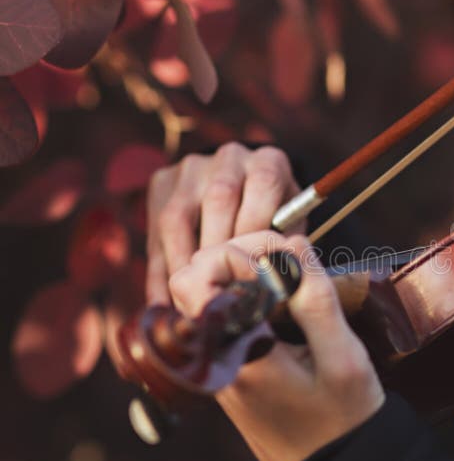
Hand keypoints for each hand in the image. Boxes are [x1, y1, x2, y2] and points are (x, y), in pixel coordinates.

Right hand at [147, 142, 303, 304]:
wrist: (244, 199)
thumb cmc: (275, 225)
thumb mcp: (292, 229)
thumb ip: (289, 246)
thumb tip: (279, 273)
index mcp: (268, 161)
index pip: (264, 182)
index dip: (256, 226)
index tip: (249, 267)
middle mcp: (230, 156)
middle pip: (220, 197)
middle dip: (218, 247)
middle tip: (217, 288)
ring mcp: (191, 167)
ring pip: (178, 215)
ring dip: (182, 263)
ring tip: (188, 301)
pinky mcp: (162, 182)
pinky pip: (154, 229)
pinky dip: (158, 272)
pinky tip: (164, 304)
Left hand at [168, 231, 385, 460]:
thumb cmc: (342, 418)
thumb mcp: (343, 358)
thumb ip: (317, 299)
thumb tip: (293, 244)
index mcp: (238, 351)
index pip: (199, 275)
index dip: (243, 249)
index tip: (290, 255)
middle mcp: (216, 353)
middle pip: (194, 275)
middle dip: (239, 252)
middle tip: (288, 258)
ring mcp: (217, 358)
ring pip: (206, 288)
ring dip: (242, 269)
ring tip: (289, 275)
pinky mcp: (227, 361)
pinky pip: (221, 309)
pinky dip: (246, 289)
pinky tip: (284, 295)